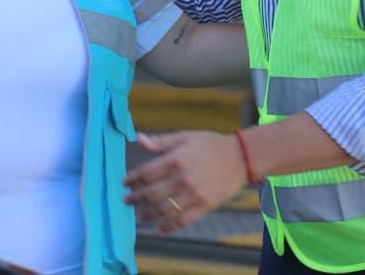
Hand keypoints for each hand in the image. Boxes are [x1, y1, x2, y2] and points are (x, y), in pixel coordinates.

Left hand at [123, 130, 245, 232]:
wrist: (240, 157)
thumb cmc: (210, 144)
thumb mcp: (185, 137)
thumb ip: (161, 142)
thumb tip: (138, 139)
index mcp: (176, 160)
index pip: (146, 173)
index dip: (133, 179)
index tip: (124, 183)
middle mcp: (182, 179)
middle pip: (152, 194)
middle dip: (136, 198)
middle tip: (126, 201)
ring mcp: (194, 195)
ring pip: (165, 210)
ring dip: (149, 215)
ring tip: (139, 216)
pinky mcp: (205, 206)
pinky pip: (183, 220)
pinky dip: (169, 227)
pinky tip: (160, 228)